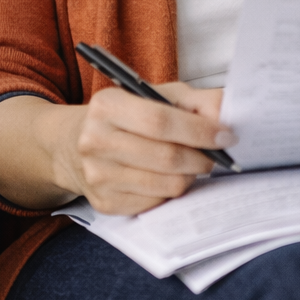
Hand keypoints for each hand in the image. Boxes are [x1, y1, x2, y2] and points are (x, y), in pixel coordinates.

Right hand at [54, 83, 230, 215]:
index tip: (226, 136)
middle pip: (166, 157)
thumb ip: (192, 100)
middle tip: (213, 156)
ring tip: (190, 165)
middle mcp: (95, 140)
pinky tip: (166, 179)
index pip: (161, 121)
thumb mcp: (152, 96)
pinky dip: (170, 193)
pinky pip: (156, 204)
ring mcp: (97, 175)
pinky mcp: (104, 203)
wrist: (73, 144)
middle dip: (201, 158)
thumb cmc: (124, 117)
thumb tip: (227, 111)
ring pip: (166, 185)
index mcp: (107, 105)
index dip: (199, 130)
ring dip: (189, 177)